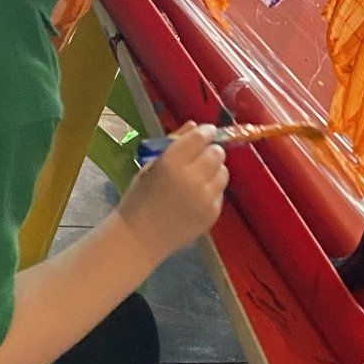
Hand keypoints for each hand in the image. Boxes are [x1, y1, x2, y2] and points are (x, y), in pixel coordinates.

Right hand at [116, 124, 228, 265]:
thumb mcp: (150, 166)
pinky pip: (220, 192)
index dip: (206, 132)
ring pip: (223, 172)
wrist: (140, 237)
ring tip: (198, 177)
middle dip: (210, 151)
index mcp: (172, 162)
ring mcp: (205, 198)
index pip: (201, 137)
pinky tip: (196, 196)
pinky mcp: (212, 213)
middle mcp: (192, 178)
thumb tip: (195, 125)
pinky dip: (212, 190)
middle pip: (217, 153)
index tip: (204, 132)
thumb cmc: (140, 198)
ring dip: (214, 170)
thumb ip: (175, 143)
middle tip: (200, 157)